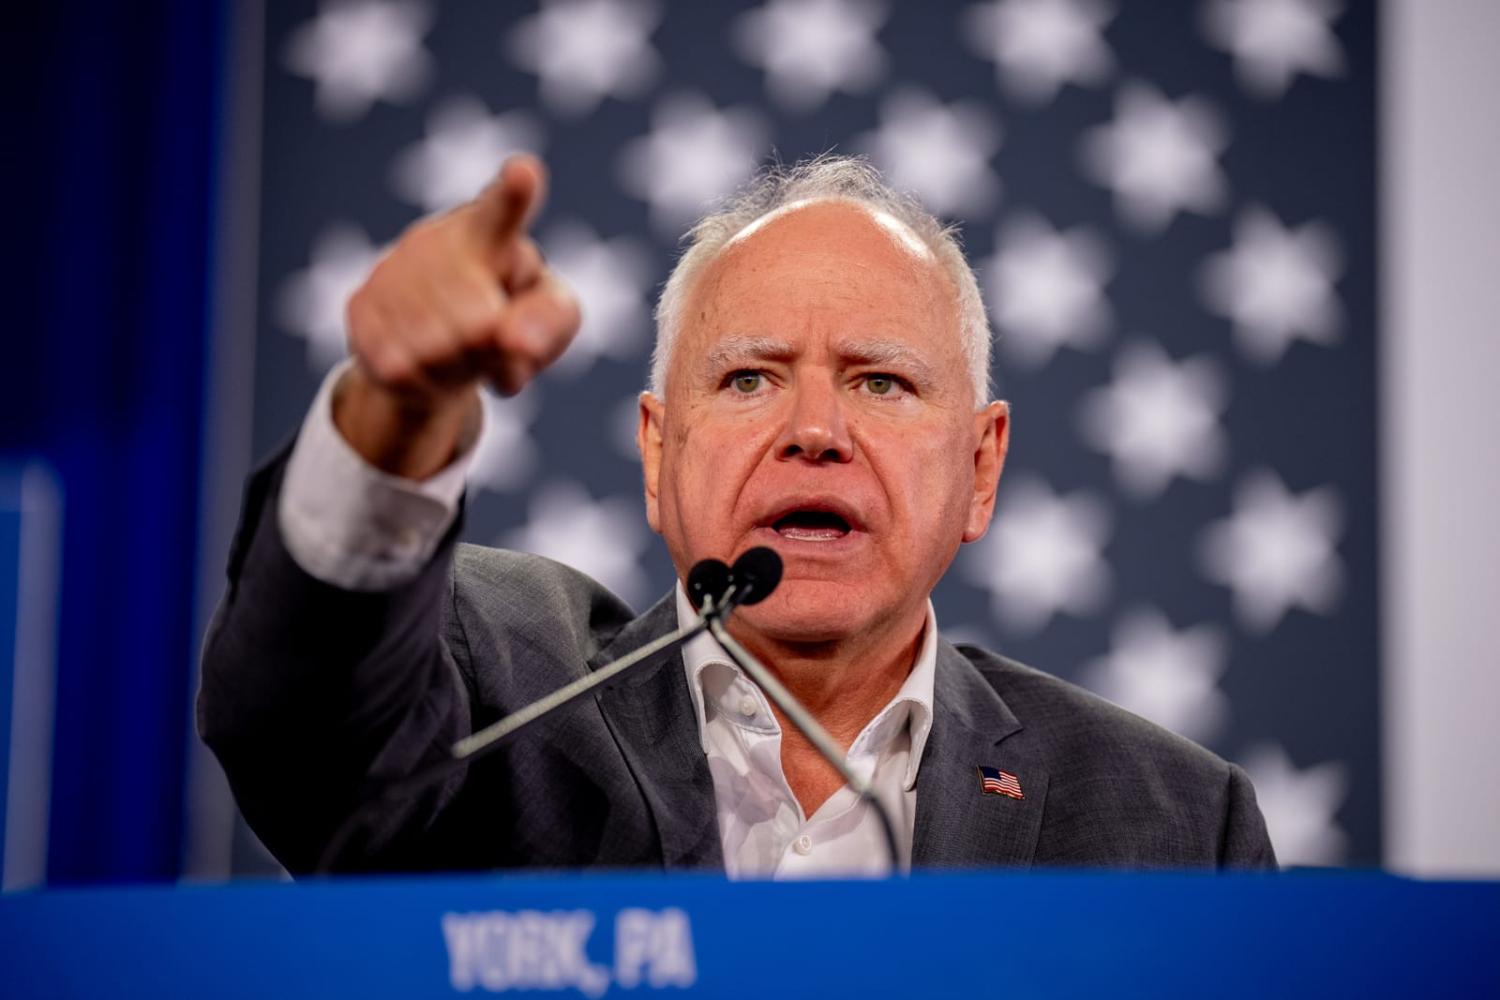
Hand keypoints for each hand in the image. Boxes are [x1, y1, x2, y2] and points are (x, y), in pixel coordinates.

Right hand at [334, 154, 579, 478]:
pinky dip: (423, 383)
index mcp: (492, 231)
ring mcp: (391, 269)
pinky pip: (399, 367)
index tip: (524, 173)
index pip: (502, 211)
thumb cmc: (513, 319)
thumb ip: (550, 322)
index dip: (514, 195)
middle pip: (478, 325)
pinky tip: (426, 363)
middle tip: (491, 343)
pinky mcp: (360, 305)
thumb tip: (517, 342)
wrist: (443, 345)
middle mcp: (435, 239)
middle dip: (490, 350)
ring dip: (457, 369)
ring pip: (436, 350)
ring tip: (460, 354)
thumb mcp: (551, 319)